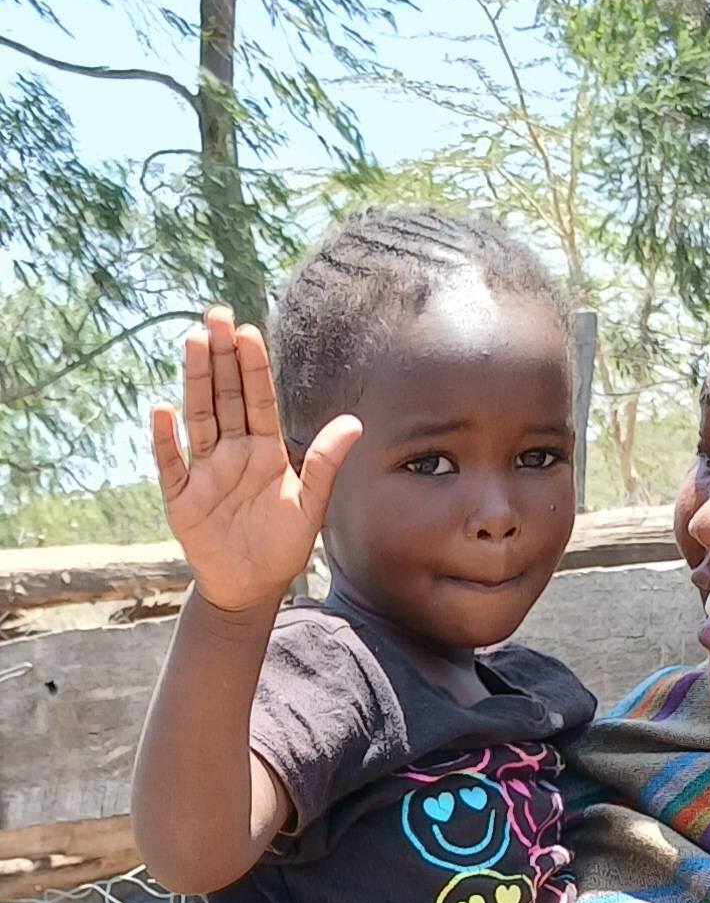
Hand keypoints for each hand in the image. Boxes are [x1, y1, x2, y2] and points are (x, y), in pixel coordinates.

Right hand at [152, 307, 362, 612]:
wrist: (252, 587)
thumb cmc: (283, 544)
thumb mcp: (310, 505)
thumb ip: (324, 463)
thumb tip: (353, 422)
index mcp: (265, 449)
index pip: (258, 399)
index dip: (252, 366)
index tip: (249, 331)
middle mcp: (233, 452)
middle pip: (225, 396)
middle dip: (220, 356)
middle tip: (216, 315)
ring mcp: (205, 472)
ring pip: (198, 417)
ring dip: (194, 381)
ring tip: (193, 342)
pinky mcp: (182, 498)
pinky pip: (172, 465)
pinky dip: (166, 440)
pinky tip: (162, 411)